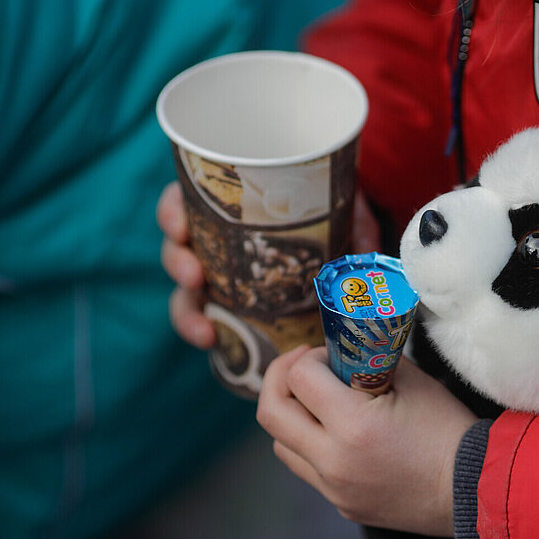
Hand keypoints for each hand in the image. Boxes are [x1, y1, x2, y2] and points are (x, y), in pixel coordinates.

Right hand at [156, 182, 382, 348]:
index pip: (185, 199)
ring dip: (186, 307)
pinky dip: (200, 329)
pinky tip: (210, 340)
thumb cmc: (336, 218)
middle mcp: (218, 238)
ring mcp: (219, 274)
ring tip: (203, 326)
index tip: (181, 225)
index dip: (173, 211)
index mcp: (232, 207)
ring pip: (185, 288)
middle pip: (178, 246)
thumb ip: (357, 226)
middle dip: (177, 261)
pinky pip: (203, 317)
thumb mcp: (348, 215)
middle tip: (195, 275)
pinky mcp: (228, 305)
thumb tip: (364, 249)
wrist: (342, 251)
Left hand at [256, 346, 477, 536]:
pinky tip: (341, 434)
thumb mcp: (413, 381)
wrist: (474, 488)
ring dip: (293, 416)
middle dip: (280, 379)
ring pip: (281, 444)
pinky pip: (307, 469)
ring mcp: (334, 488)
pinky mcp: (340, 504)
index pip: (298, 378)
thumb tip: (343, 350)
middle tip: (302, 367)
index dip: (308, 357)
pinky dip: (313, 445)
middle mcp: (333, 460)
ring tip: (321, 403)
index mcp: (352, 425)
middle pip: (270, 413)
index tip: (328, 354)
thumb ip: (371, 362)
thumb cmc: (449, 431)